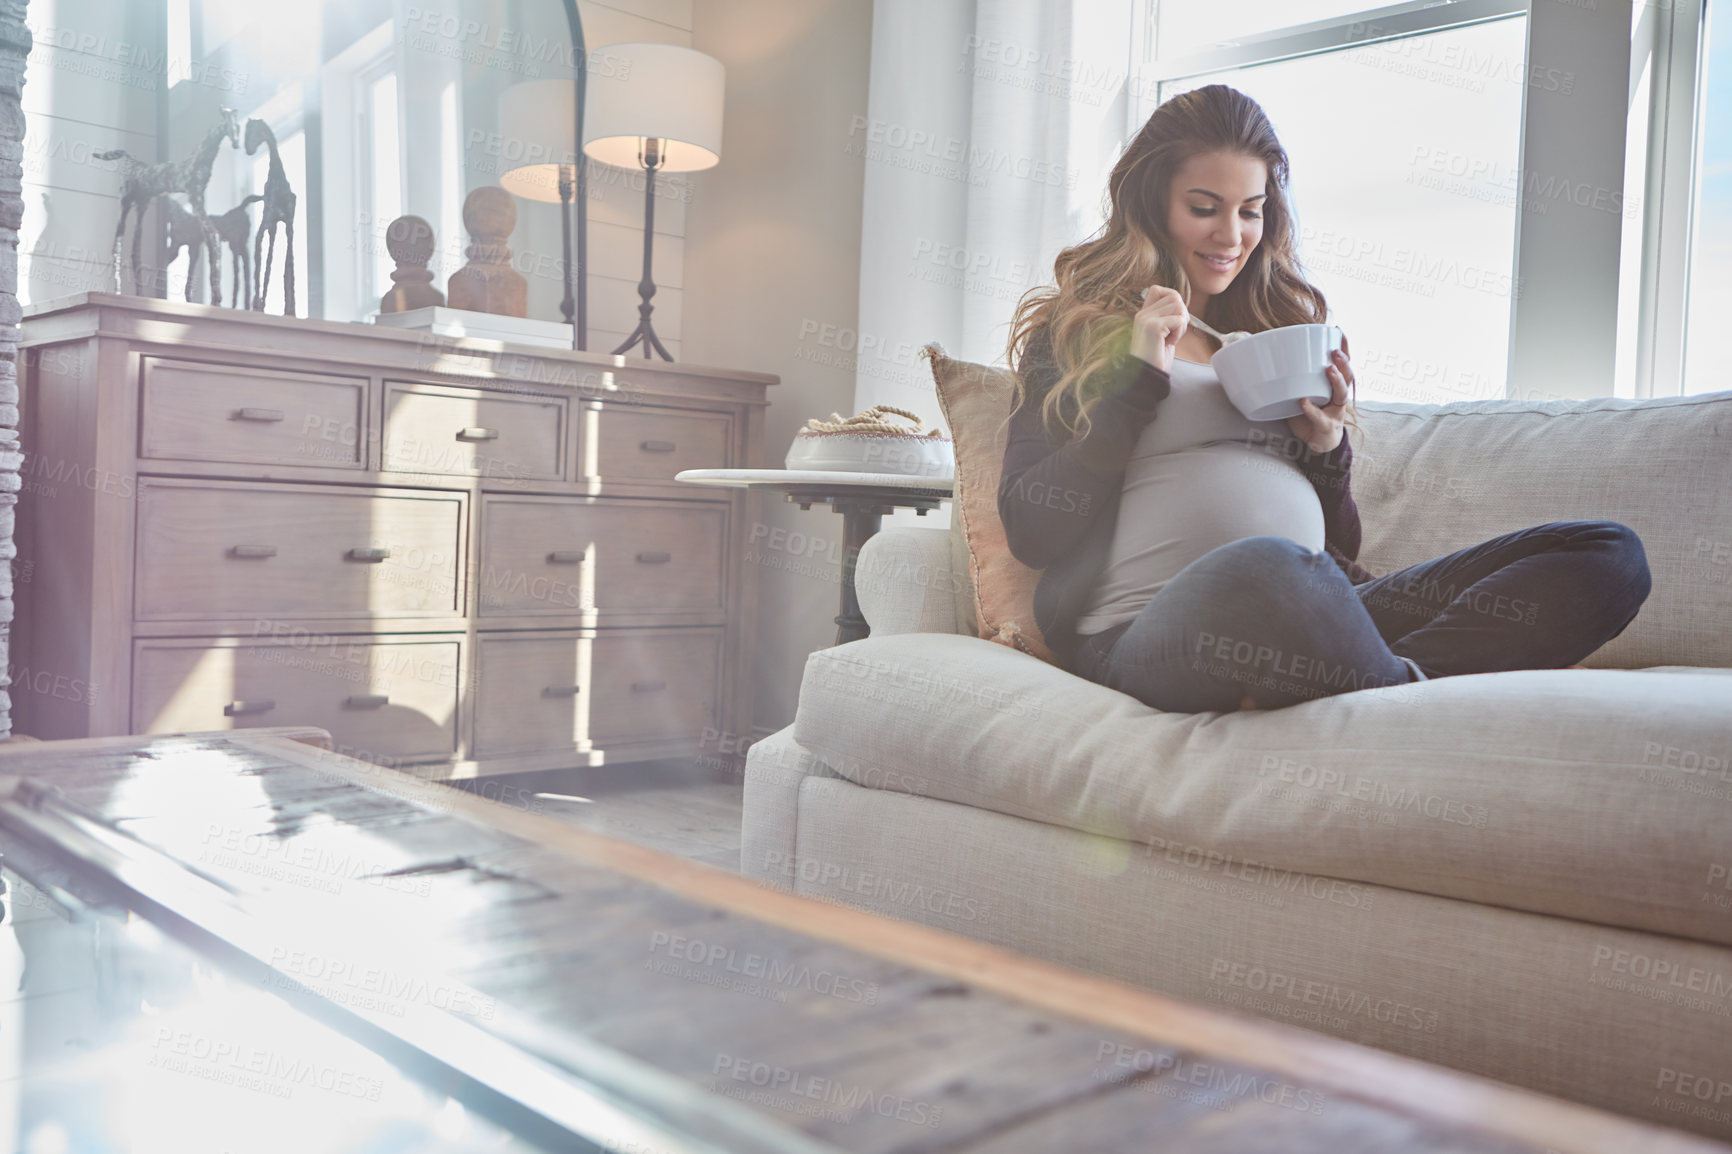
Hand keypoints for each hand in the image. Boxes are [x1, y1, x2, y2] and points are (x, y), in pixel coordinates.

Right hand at [1129, 285, 1187, 373]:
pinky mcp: (1153, 327)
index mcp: (1142, 314)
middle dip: (1181, 315)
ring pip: (1179, 306)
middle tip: (1173, 333)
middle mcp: (1142, 314)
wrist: (1147, 378)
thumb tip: (1180, 303)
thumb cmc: (1156, 359)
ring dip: (1181, 324)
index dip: (1172, 298)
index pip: (1158, 289)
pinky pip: (1179, 320)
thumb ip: (1166, 317)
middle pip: (1174, 297)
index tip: (1173, 319)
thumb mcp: (1161, 333)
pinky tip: (1169, 343)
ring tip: (1171, 338)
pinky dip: (1179, 333)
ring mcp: (1146, 320)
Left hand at [1286, 334, 1351, 452]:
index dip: (1344, 348)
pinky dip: (1311, 410)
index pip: (1343, 365)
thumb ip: (1292, 382)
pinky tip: (1303, 402)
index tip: (1339, 331)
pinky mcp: (1326, 427)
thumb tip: (1267, 362)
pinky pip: (1320, 417)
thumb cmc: (1309, 416)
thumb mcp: (1301, 395)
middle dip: (1343, 363)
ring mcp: (1335, 412)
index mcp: (1334, 387)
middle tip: (1335, 352)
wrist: (1316, 444)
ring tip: (1329, 370)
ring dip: (1336, 381)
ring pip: (1341, 394)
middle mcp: (1339, 397)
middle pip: (1348, 377)